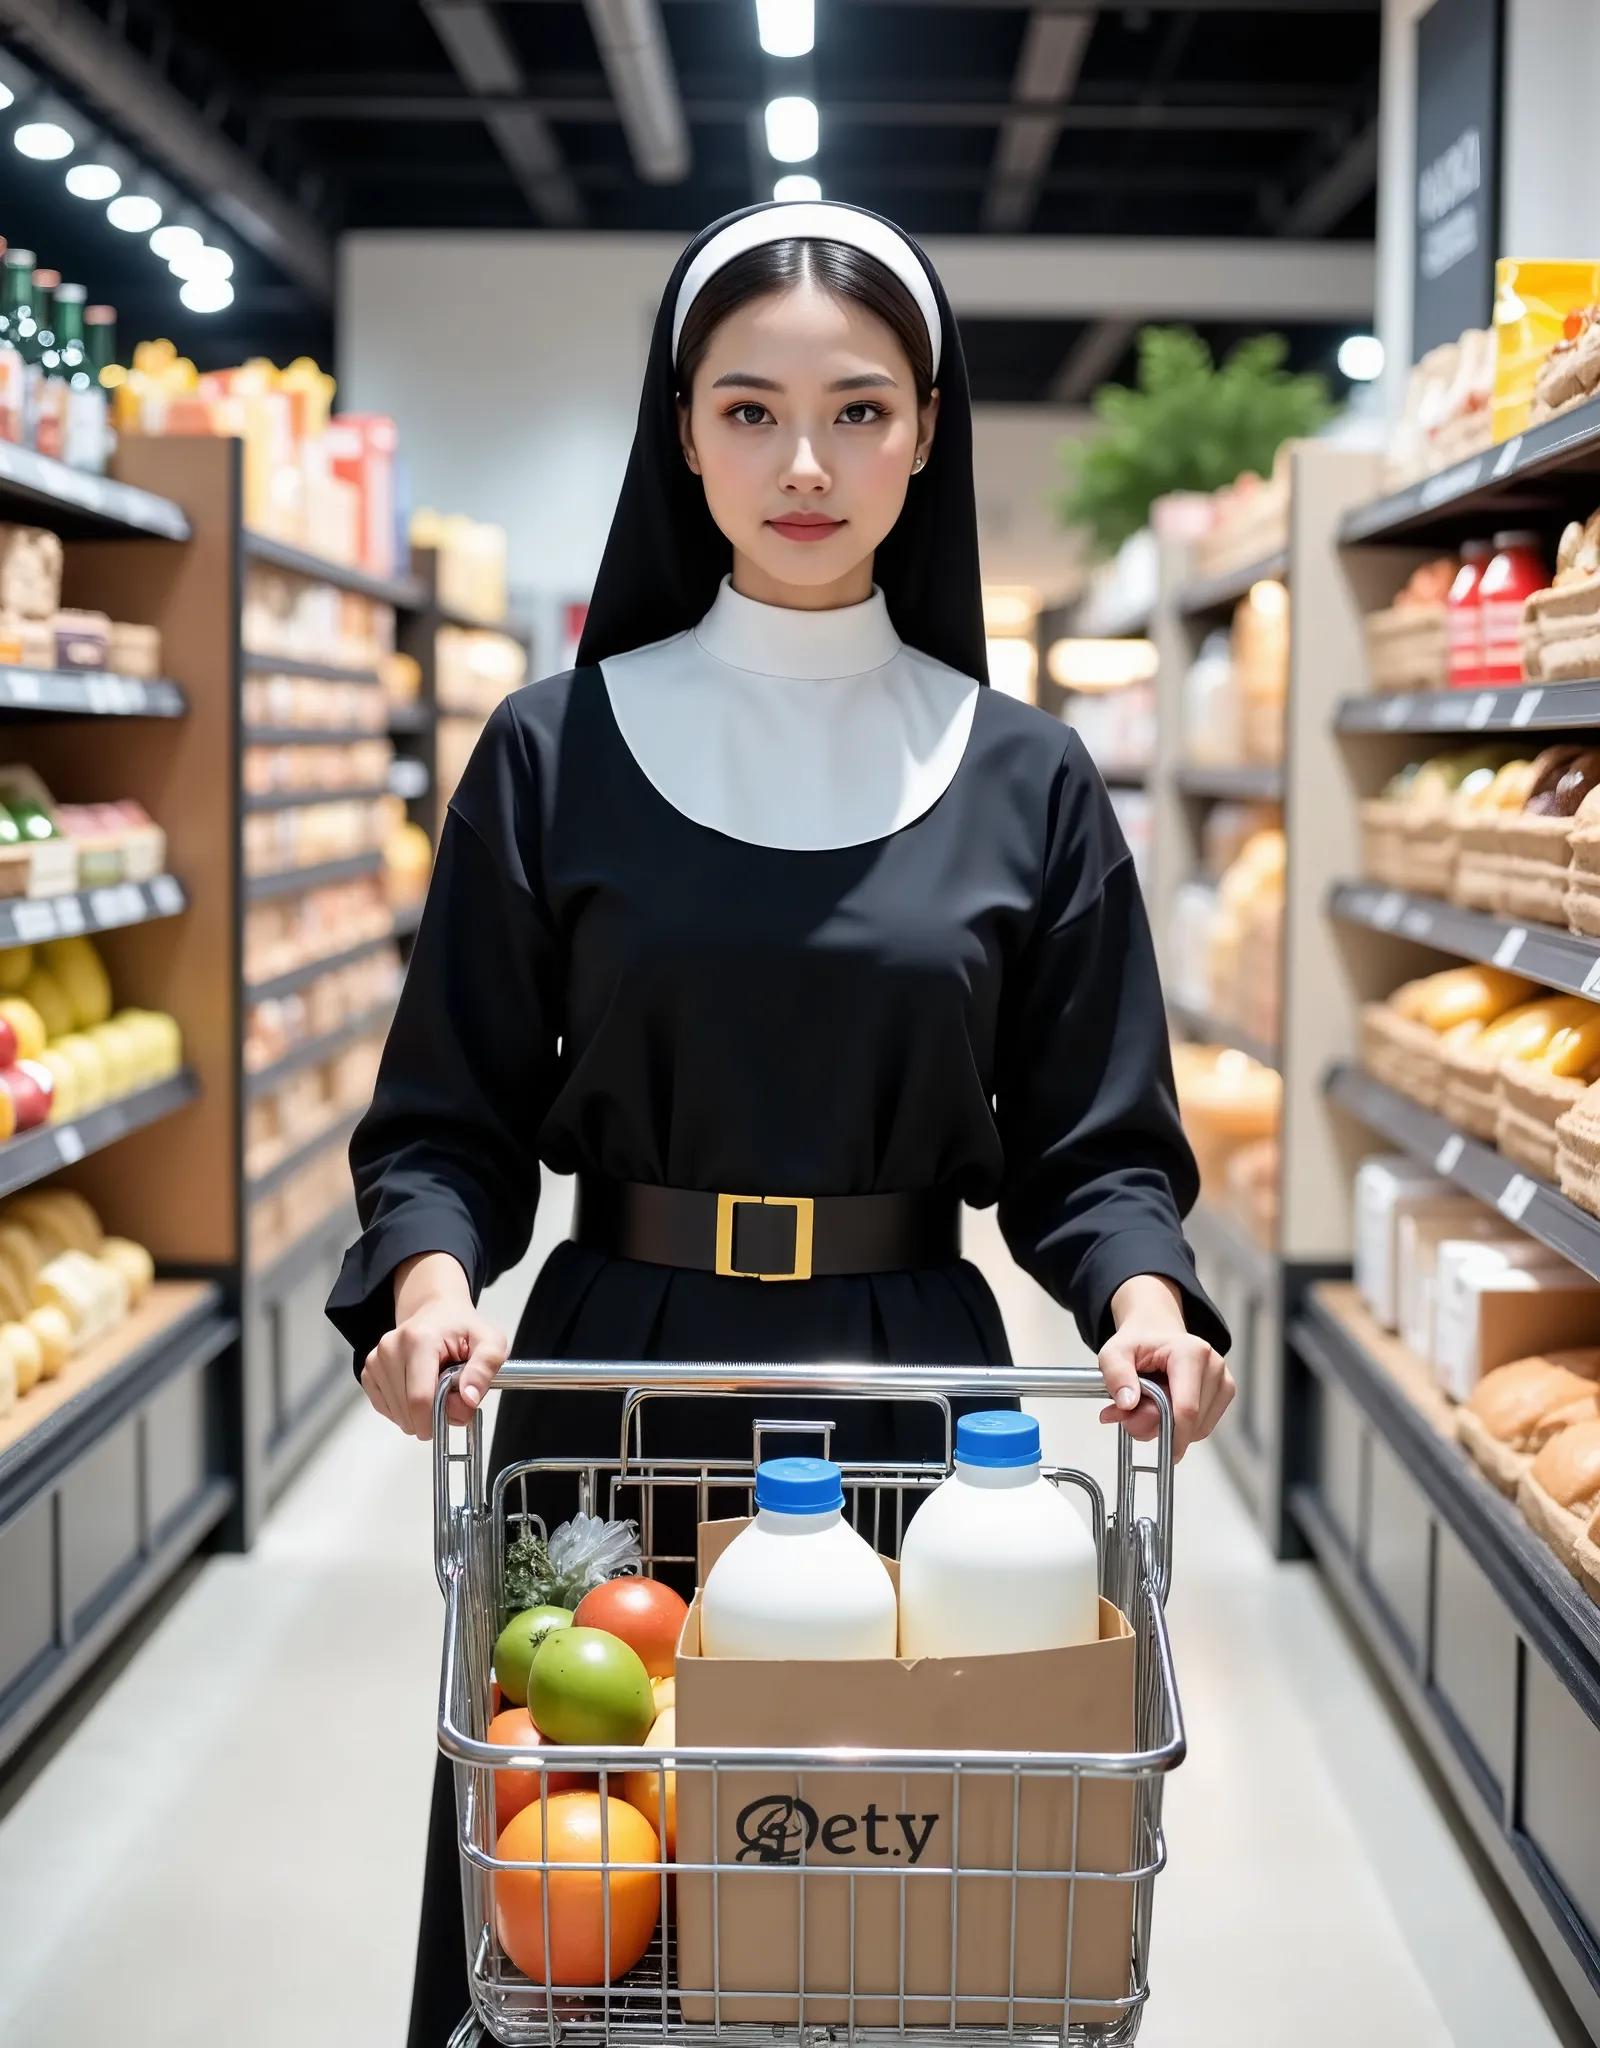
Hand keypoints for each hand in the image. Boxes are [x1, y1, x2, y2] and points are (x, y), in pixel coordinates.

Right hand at [360, 1251, 507, 1439]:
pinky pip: (384, 1407)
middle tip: (451, 1399)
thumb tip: (469, 1398)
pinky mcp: (369, 1369)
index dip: (438, 1419)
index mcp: (419, 1340)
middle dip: (432, 1418)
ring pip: (395, 1412)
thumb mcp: (490, 1343)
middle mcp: (390, 1348)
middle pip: (407, 1409)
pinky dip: (403, 1410)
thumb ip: (485, 1368)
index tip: (455, 1417)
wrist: (437, 1311)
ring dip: (418, 1414)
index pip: (420, 1398)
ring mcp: (376, 1359)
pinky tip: (418, 1393)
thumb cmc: (464, 1329)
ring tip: (436, 1390)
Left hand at [1097, 1274, 1233, 1460]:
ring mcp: (1223, 1379)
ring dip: (1171, 1430)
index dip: (1172, 1435)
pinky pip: (1204, 1425)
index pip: (1186, 1408)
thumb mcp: (1112, 1353)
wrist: (1155, 1332)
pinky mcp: (1225, 1391)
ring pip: (1200, 1428)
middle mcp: (1213, 1364)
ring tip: (1149, 1406)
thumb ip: (1116, 1376)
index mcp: (1190, 1352)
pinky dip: (1183, 1427)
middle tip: (1134, 1416)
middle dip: (1162, 1430)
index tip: (1161, 1452)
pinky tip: (1166, 1409)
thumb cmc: (1136, 1343)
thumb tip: (1128, 1403)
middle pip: (1191, 1421)